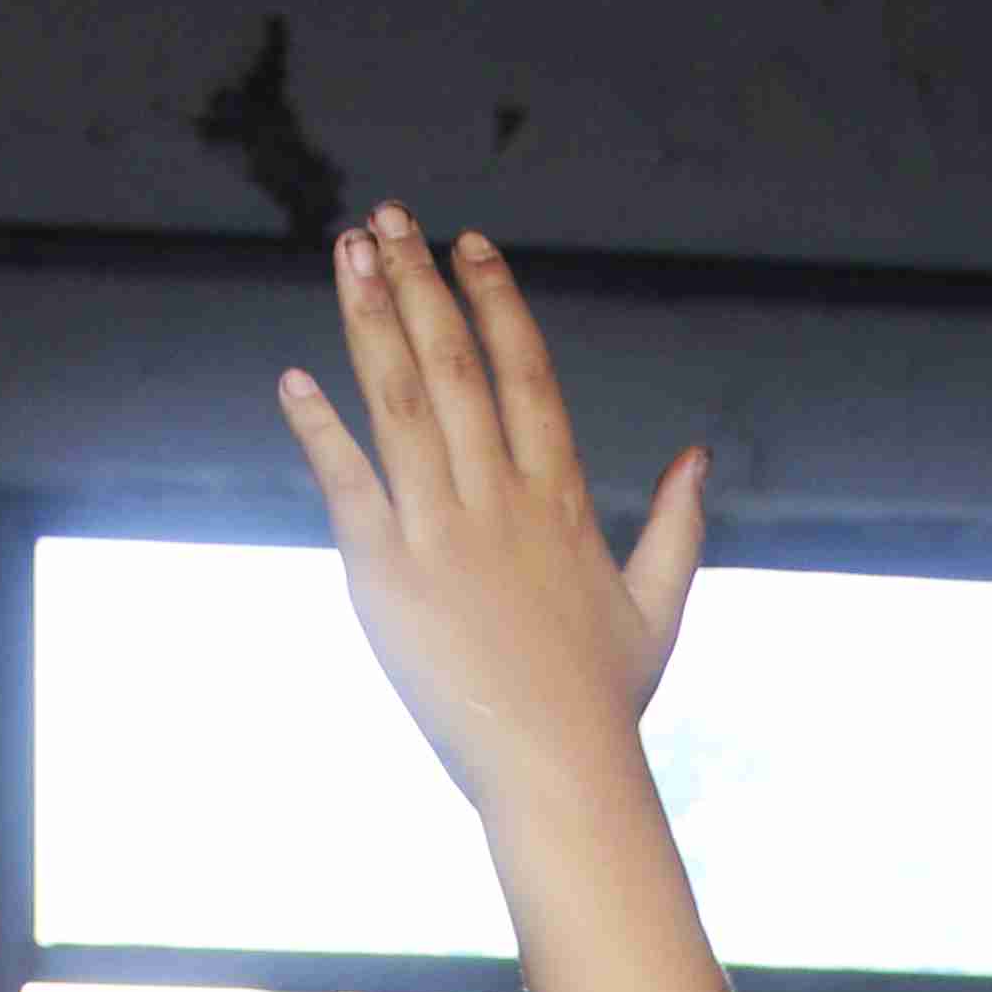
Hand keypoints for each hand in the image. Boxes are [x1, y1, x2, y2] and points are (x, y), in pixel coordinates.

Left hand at [276, 204, 705, 815]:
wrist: (559, 774)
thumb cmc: (604, 704)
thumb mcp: (657, 609)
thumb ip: (678, 526)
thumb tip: (697, 457)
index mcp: (560, 499)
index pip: (525, 371)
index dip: (495, 300)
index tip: (468, 244)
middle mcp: (500, 500)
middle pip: (455, 364)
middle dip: (419, 283)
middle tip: (386, 216)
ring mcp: (442, 533)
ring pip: (400, 401)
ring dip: (369, 319)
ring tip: (346, 252)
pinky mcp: (388, 576)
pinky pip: (348, 485)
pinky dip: (319, 430)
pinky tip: (294, 380)